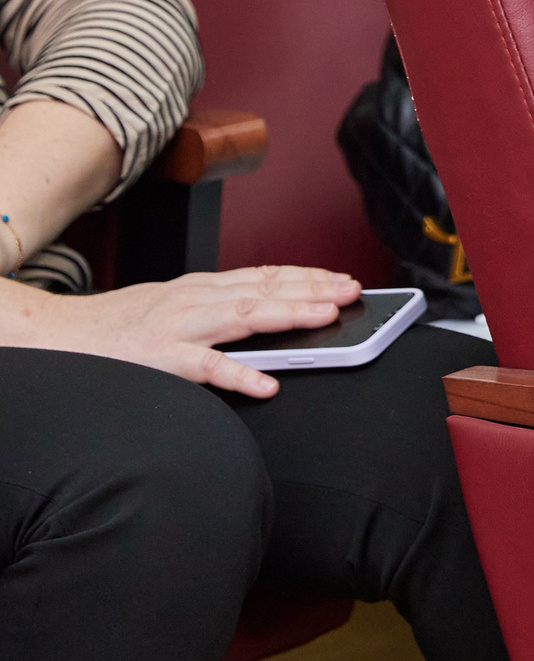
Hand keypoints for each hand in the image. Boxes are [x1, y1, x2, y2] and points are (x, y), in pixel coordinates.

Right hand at [10, 266, 360, 396]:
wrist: (52, 334)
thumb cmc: (114, 328)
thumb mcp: (171, 308)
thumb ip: (215, 311)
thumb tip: (265, 316)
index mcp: (199, 288)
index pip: (264, 275)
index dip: (307, 275)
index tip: (342, 278)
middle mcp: (194, 299)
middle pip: (265, 290)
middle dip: (313, 289)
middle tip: (354, 291)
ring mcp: (177, 327)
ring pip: (244, 316)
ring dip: (290, 315)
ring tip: (328, 317)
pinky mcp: (158, 359)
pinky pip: (205, 368)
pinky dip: (239, 375)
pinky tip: (267, 385)